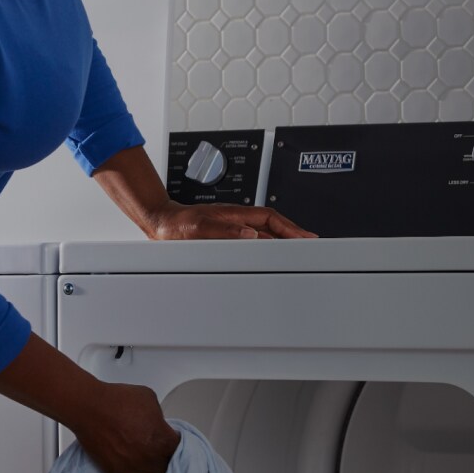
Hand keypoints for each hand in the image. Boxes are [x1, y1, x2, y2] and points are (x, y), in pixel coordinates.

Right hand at [68, 381, 178, 472]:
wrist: (90, 407)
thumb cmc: (118, 399)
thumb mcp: (149, 398)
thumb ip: (158, 415)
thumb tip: (156, 422)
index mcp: (163, 440)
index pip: (182, 453)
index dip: (179, 449)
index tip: (173, 446)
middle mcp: (150, 459)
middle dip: (168, 468)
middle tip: (166, 464)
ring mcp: (132, 469)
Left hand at [148, 202, 317, 239]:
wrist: (161, 224)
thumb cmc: (177, 224)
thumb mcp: (199, 227)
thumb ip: (223, 230)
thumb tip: (250, 235)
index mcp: (235, 214)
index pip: (271, 219)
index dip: (291, 227)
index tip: (306, 236)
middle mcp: (238, 221)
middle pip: (274, 227)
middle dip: (294, 235)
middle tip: (311, 246)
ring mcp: (234, 230)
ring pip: (266, 236)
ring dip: (283, 243)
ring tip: (298, 253)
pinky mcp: (229, 240)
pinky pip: (255, 244)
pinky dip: (268, 250)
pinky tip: (272, 258)